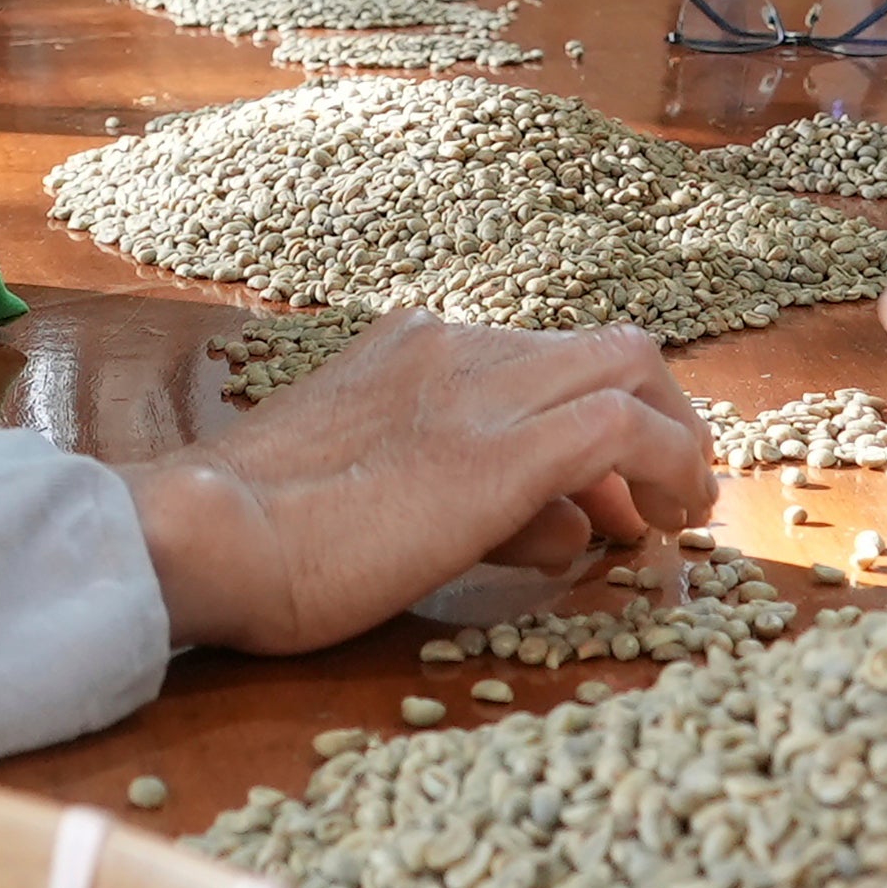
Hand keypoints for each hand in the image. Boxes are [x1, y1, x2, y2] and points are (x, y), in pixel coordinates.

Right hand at [126, 312, 720, 654]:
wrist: (203, 538)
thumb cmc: (259, 540)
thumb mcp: (368, 490)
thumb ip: (464, 491)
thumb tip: (564, 522)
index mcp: (412, 346)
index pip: (539, 358)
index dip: (594, 418)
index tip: (609, 490)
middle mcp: (454, 346)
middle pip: (603, 349)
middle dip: (656, 416)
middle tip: (670, 493)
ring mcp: (479, 391)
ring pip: (630, 368)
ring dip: (676, 440)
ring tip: (683, 510)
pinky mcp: (498, 452)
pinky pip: (624, 430)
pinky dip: (669, 465)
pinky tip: (671, 518)